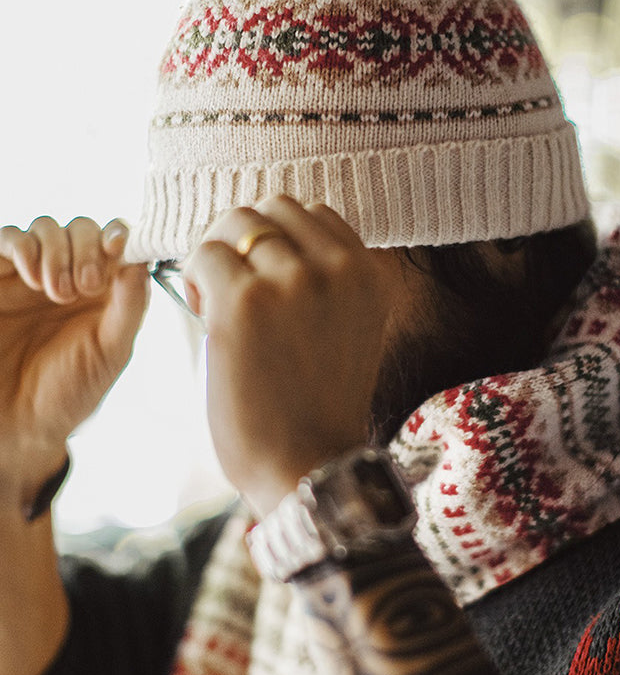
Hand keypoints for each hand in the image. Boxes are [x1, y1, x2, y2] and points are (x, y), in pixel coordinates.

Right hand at [0, 216, 148, 509]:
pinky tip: (34, 279)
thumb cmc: (69, 392)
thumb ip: (130, 306)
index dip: (121, 235)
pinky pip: (8, 237)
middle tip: (86, 285)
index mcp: (107, 292)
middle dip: (88, 248)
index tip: (119, 247)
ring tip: (57, 293)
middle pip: (83, 228)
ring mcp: (33, 275)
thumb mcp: (111, 351)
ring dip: (58, 250)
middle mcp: (71, 276)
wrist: (18, 423)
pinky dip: (24, 247)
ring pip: (47, 227)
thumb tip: (141, 260)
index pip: (118, 242)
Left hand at [184, 196, 401, 516]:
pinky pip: (205, 256)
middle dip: (244, 239)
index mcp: (369, 275)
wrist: (307, 467)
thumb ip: (322, 282)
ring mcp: (294, 281)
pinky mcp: (246, 303)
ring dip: (217, 257)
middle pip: (274, 207)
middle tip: (232, 288)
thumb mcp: (344, 330)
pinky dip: (195, 278)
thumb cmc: (316, 409)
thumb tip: (261, 234)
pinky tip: (204, 316)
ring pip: (236, 224)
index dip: (278, 240)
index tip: (264, 278)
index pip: (314, 214)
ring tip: (216, 305)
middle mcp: (339, 270)